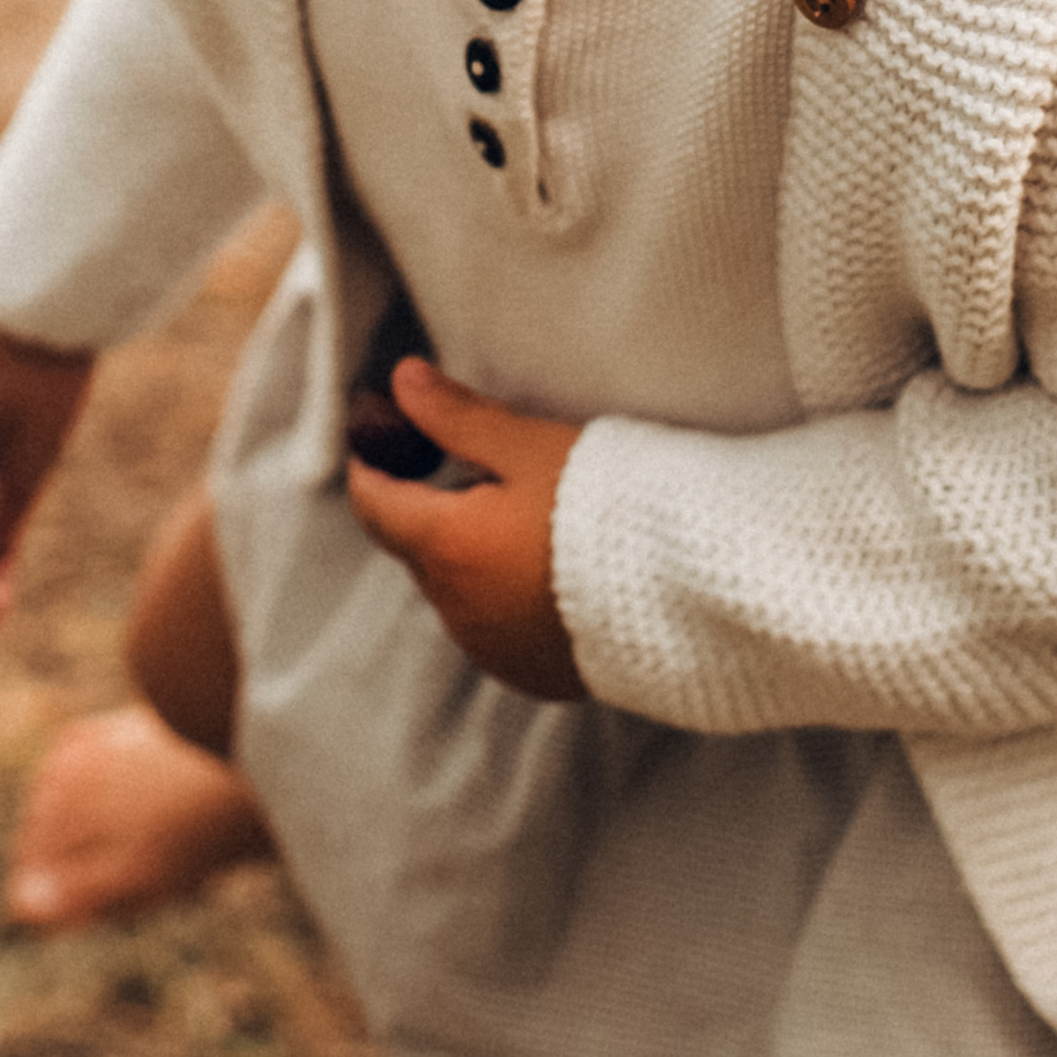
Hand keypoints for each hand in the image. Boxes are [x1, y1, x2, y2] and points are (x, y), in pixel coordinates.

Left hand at [343, 359, 585, 701]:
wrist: (684, 590)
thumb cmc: (607, 507)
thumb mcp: (529, 447)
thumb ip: (458, 417)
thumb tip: (402, 382)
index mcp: (446, 547)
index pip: (375, 505)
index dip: (371, 467)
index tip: (381, 441)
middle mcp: (456, 608)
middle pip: (418, 547)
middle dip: (434, 508)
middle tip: (485, 470)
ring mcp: (491, 648)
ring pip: (456, 589)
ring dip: (471, 556)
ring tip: (534, 522)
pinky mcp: (529, 674)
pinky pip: (493, 629)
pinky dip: (504, 598)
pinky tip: (552, 573)